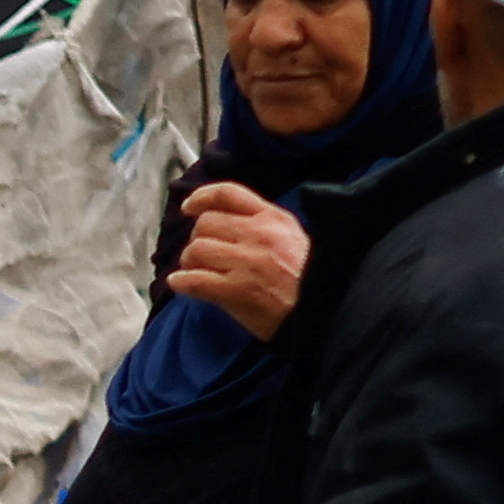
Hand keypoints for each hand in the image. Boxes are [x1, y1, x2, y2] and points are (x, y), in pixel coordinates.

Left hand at [166, 182, 310, 342]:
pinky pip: (195, 280)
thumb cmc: (309, 278)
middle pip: (205, 223)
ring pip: (196, 249)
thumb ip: (264, 224)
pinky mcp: (237, 290)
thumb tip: (228, 223)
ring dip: (190, 262)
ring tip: (197, 272)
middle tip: (202, 255)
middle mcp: (258, 234)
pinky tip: (180, 284)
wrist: (324, 309)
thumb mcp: (293, 237)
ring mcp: (247, 262)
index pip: (229, 194)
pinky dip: (182, 282)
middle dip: (198, 239)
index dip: (202, 197)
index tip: (188, 207)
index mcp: (272, 218)